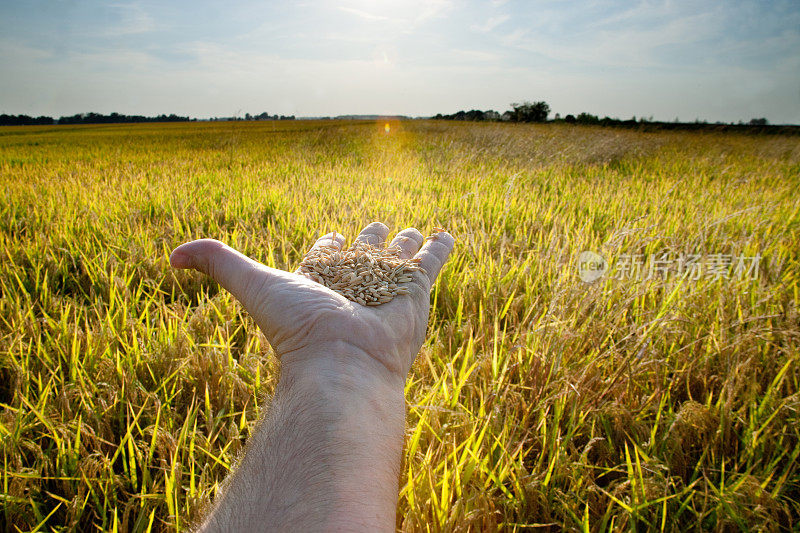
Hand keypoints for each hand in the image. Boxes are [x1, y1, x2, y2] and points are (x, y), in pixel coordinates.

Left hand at [170, 222, 454, 384]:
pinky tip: (445, 236)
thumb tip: (170, 256)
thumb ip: (216, 262)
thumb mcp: (252, 283)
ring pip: (400, 257)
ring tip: (413, 233)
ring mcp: (386, 288)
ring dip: (406, 243)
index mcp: (319, 281)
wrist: (342, 364)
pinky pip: (432, 263)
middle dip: (371, 239)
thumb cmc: (298, 327)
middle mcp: (353, 284)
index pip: (326, 254)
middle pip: (365, 253)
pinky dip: (440, 248)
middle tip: (377, 228)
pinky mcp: (416, 292)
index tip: (331, 236)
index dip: (328, 244)